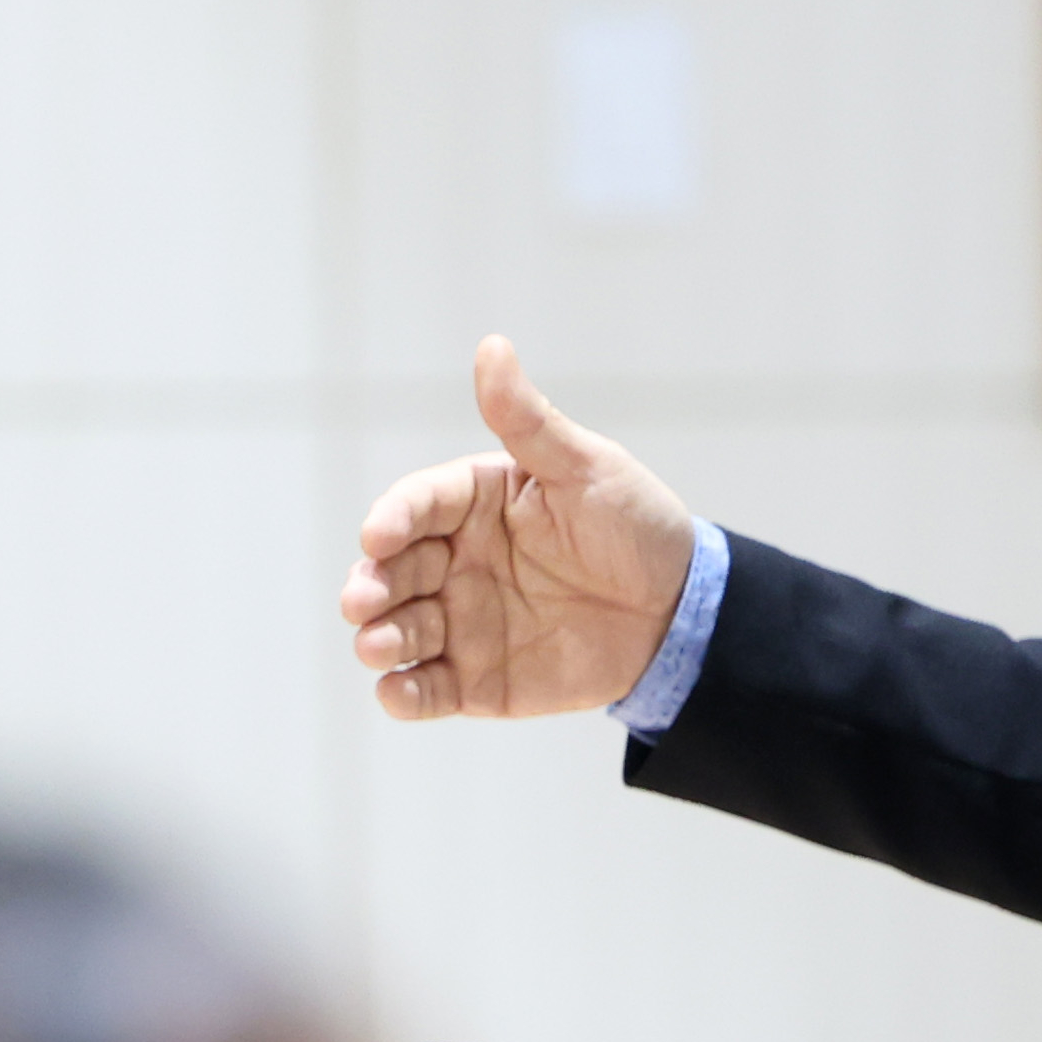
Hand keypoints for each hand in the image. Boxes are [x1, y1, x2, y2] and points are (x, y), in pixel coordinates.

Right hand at [339, 340, 700, 721]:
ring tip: (377, 645)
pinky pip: (427, 689)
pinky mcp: (476, 680)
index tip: (379, 534)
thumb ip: (528, 421)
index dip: (394, 519)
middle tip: (361, 599)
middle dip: (370, 584)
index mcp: (475, 504)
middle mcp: (455, 561)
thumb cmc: (634, 527)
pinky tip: (397, 693)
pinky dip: (404, 695)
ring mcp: (461, 622)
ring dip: (379, 638)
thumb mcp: (586, 467)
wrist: (680, 613)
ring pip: (399, 630)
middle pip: (393, 571)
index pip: (418, 505)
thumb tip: (491, 346)